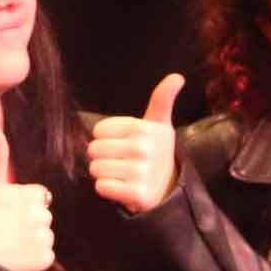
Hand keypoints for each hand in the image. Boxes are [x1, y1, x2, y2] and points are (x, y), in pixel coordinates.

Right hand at [0, 128, 54, 270]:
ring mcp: (45, 236)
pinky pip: (46, 255)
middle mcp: (42, 213)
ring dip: (32, 240)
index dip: (22, 205)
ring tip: (9, 245)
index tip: (6, 214)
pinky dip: (34, 258)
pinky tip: (17, 257)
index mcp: (31, 194)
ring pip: (45, 235)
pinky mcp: (46, 257)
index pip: (38, 196)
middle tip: (5, 231)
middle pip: (43, 216)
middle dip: (29, 222)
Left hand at [87, 72, 184, 213]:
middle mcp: (142, 148)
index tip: (122, 144)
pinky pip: (102, 187)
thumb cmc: (155, 151)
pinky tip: (122, 188)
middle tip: (120, 161)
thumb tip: (177, 76)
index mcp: (144, 128)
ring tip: (121, 175)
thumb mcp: (160, 124)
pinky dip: (107, 189)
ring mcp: (139, 172)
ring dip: (104, 174)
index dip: (106, 138)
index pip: (99, 130)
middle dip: (102, 157)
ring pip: (96, 168)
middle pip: (94, 149)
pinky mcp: (135, 194)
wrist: (169, 189)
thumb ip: (162, 99)